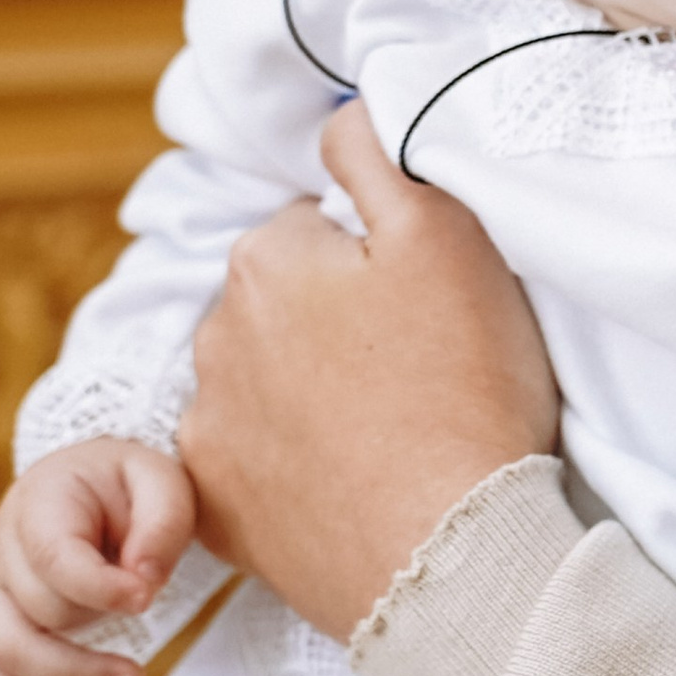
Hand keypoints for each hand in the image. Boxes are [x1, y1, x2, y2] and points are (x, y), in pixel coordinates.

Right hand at [0, 439, 200, 675]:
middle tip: (150, 626)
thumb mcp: (160, 480)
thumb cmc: (127, 486)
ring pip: (6, 648)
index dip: (97, 587)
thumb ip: (161, 523)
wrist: (90, 487)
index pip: (53, 556)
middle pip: (40, 607)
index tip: (145, 599)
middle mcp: (3, 547)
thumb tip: (143, 580)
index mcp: (41, 501)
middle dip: (97, 626)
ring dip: (66, 675)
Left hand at [181, 105, 559, 641]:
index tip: (423, 306)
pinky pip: (247, 463)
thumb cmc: (466, 389)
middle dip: (331, 321)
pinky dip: (286, 466)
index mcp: (266, 260)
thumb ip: (376, 155)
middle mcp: (215, 337)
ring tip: (387, 429)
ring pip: (259, 379)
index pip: (315, 228)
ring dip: (304, 390)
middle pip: (280, 303)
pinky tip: (348, 480)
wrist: (454, 558)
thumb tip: (335, 117)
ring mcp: (209, 429)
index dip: (377, 261)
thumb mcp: (447, 234)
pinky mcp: (217, 511)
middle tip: (415, 366)